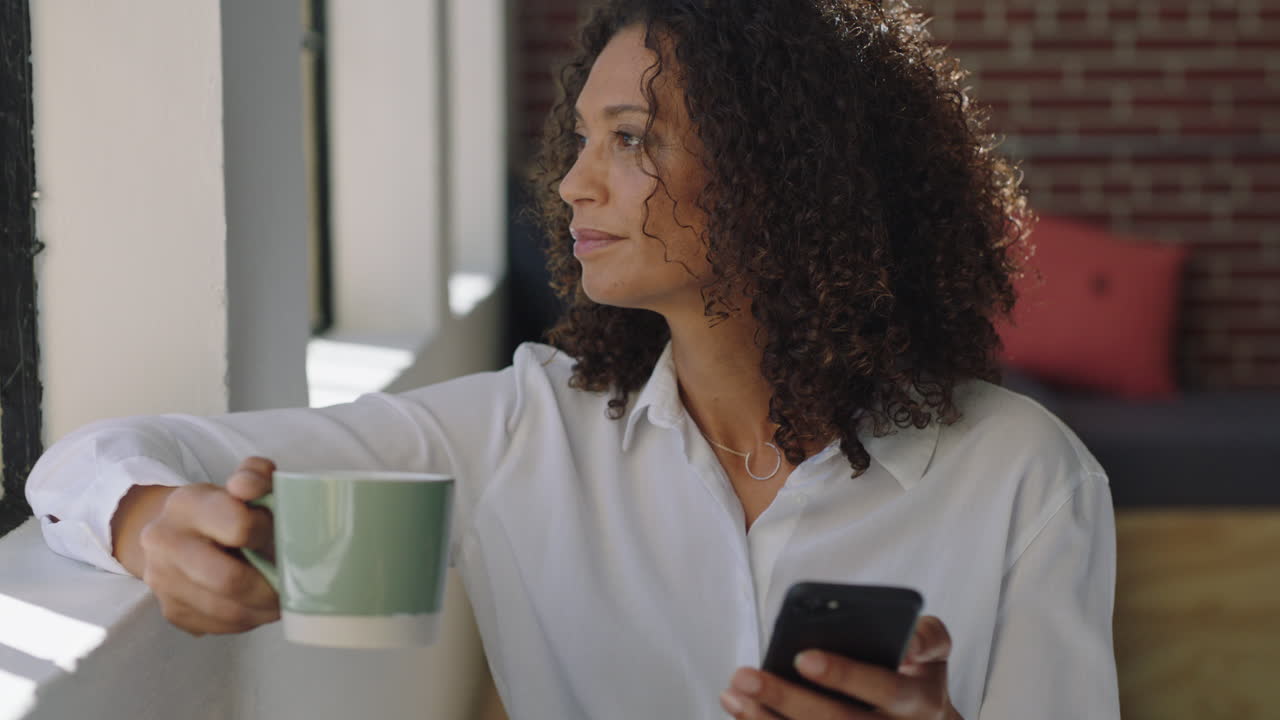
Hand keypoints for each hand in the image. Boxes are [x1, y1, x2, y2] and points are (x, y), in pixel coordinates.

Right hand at [135, 457, 280, 635]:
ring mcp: (163, 580)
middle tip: (292, 586)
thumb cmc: (224, 507)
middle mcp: (164, 542)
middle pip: (228, 580)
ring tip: (283, 601)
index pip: (238, 526)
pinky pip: (218, 626)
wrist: (177, 532)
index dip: (267, 533)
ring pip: (226, 611)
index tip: (281, 534)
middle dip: (269, 588)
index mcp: (186, 504)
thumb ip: (255, 475)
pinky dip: (246, 621)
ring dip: (262, 611)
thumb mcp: (242, 481)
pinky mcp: (171, 611)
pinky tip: (259, 608)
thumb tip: (249, 487)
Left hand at [720, 615, 961, 718]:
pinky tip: (740, 709)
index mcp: (922, 701)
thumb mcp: (936, 649)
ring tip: (734, 692)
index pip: (886, 689)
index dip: (846, 675)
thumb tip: (906, 642)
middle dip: (788, 699)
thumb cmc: (919, 673)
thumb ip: (926, 636)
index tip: (803, 657)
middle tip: (747, 676)